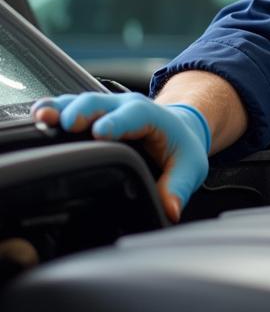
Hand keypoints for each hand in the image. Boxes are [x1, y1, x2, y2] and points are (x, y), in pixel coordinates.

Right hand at [31, 92, 209, 222]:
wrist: (180, 126)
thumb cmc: (182, 147)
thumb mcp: (189, 168)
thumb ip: (178, 188)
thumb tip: (169, 210)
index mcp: (151, 116)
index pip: (133, 116)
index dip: (117, 123)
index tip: (100, 133)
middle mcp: (126, 106)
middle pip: (100, 103)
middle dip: (83, 112)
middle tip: (68, 124)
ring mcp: (107, 107)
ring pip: (80, 101)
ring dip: (61, 109)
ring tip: (42, 116)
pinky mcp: (92, 113)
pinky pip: (70, 107)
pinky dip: (54, 111)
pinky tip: (38, 117)